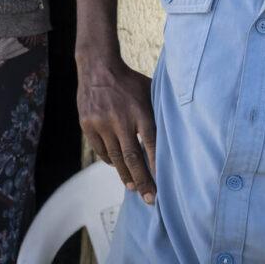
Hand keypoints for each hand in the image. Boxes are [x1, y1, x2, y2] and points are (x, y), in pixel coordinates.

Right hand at [77, 56, 156, 203]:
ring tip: (133, 187)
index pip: (151, 143)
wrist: (97, 66)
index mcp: (139, 109)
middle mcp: (120, 118)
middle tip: (151, 199)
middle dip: (143, 181)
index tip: (164, 184)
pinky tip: (116, 166)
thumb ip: (158, 111)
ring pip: (115, 158)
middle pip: (133, 157)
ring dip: (125, 176)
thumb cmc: (129, 81)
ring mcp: (101, 122)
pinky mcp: (87, 124)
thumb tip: (176, 131)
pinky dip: (109, 161)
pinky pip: (100, 150)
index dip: (157, 166)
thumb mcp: (148, 91)